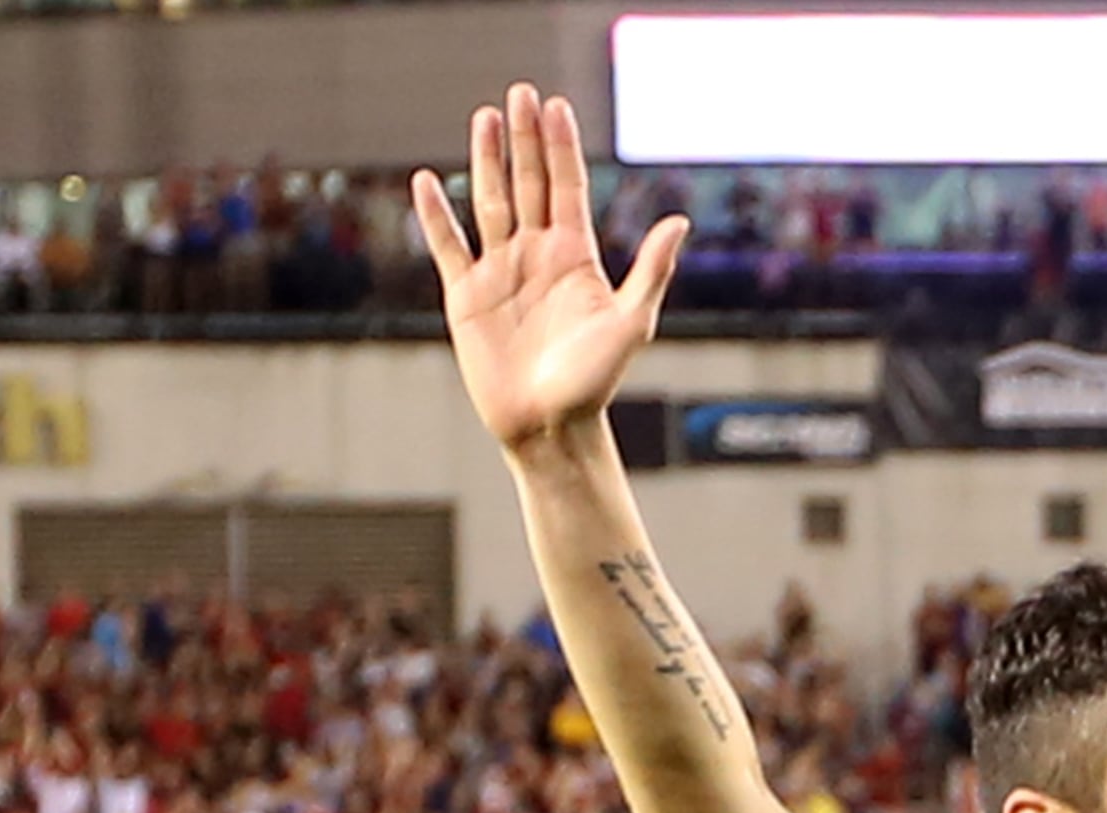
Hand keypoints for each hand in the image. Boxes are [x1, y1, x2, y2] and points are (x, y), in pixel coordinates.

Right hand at [413, 83, 687, 454]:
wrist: (550, 426)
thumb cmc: (594, 382)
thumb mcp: (631, 323)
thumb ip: (651, 271)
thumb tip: (680, 221)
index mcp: (575, 257)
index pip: (566, 187)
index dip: (560, 147)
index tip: (554, 105)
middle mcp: (537, 257)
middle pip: (529, 183)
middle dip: (525, 139)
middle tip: (519, 92)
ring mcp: (500, 272)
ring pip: (490, 202)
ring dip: (485, 161)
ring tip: (484, 117)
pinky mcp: (466, 295)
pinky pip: (448, 246)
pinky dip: (436, 215)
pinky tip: (427, 181)